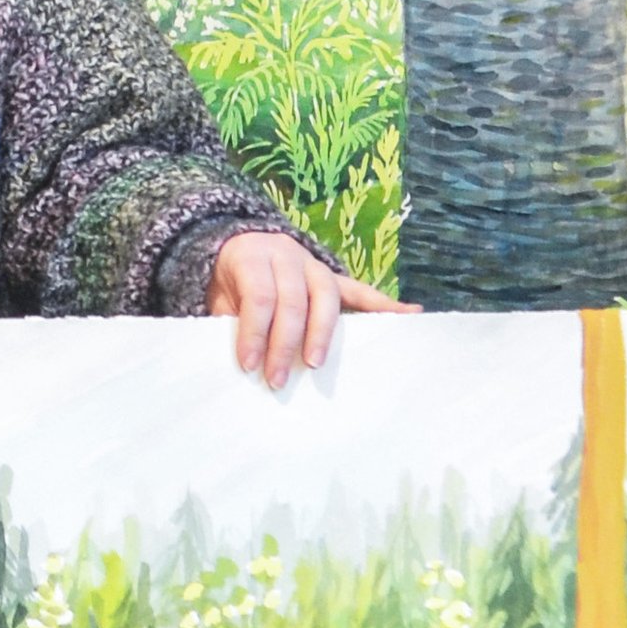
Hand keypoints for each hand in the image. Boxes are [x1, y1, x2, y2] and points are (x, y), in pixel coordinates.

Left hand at [207, 230, 415, 388]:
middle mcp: (286, 255)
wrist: (237, 248)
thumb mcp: (218, 297)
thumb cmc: (229, 283)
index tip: (249, 365)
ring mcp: (312, 264)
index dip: (255, 331)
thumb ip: (230, 321)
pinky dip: (383, 304)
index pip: (259, 296)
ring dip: (322, 333)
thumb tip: (241, 365)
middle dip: (285, 343)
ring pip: (325, 295)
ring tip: (315, 363)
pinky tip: (408, 314)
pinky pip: (359, 291)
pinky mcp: (332, 277)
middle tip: (277, 379)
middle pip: (293, 300)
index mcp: (252, 257)